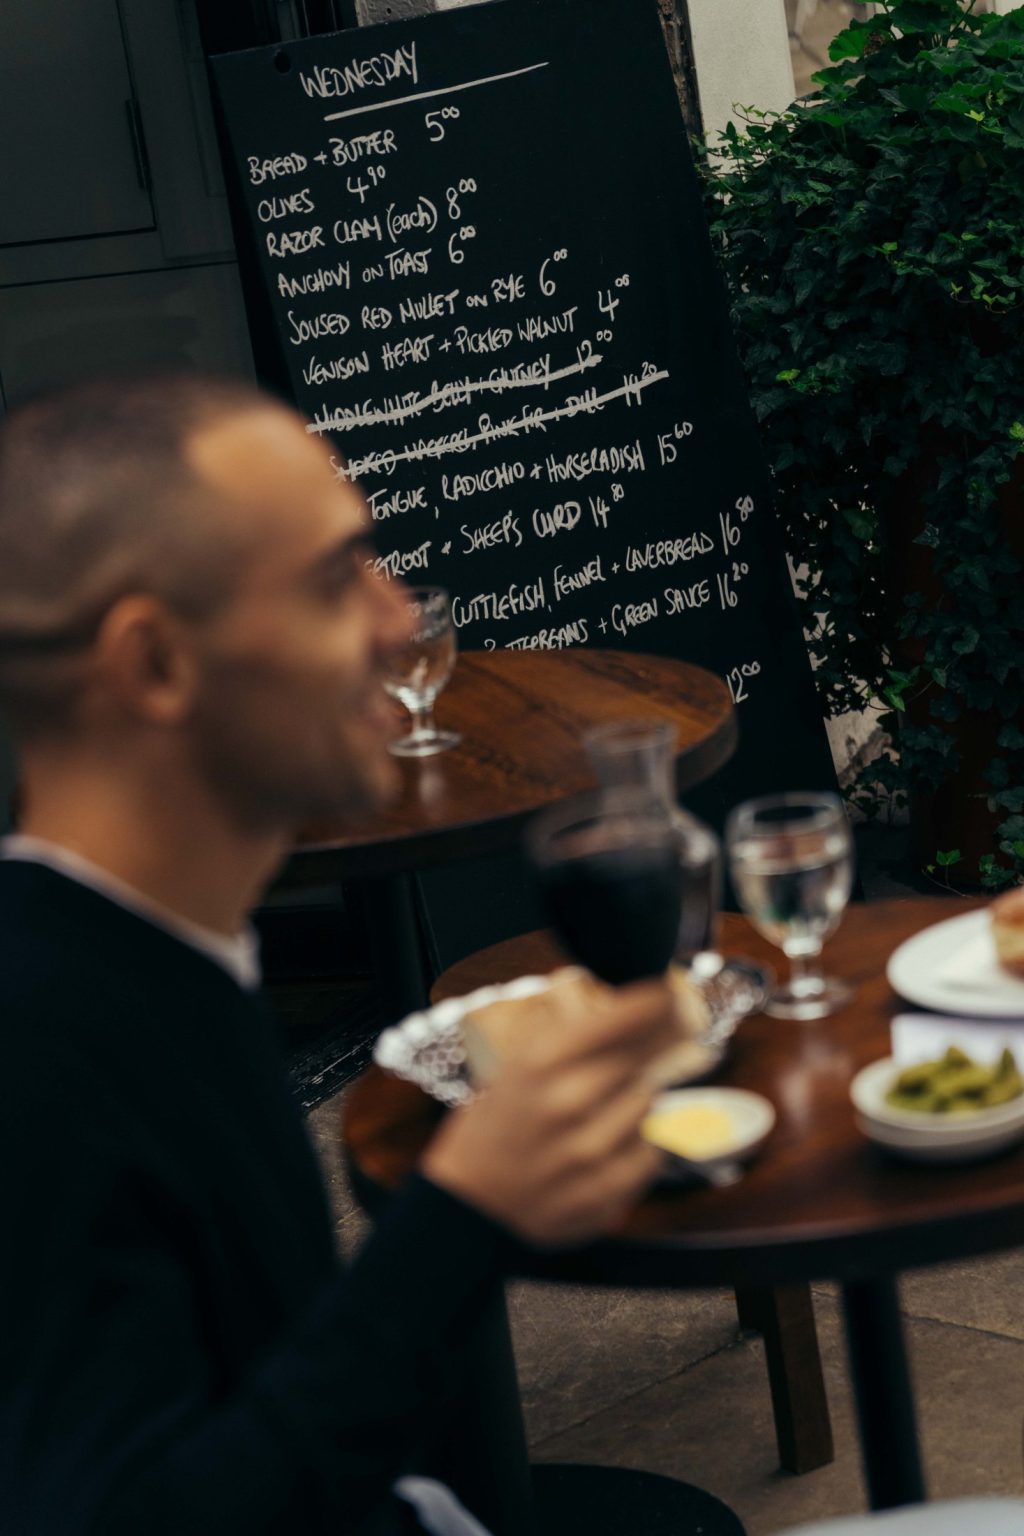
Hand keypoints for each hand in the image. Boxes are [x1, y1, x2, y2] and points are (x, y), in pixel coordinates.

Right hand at [421, 981, 674, 1245]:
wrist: (469, 1205)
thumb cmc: (493, 1127)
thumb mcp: (517, 1068)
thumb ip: (572, 1042)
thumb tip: (636, 1013)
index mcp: (541, 1061)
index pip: (621, 1018)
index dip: (654, 1002)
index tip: (668, 995)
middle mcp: (569, 1100)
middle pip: (644, 1056)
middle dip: (659, 1041)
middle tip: (670, 1031)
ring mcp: (591, 1149)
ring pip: (648, 1101)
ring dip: (637, 1097)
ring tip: (605, 1105)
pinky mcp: (607, 1189)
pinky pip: (650, 1150)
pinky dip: (638, 1143)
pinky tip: (610, 1142)